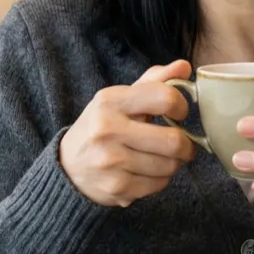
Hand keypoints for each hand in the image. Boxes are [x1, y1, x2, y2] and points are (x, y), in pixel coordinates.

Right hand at [58, 60, 197, 207]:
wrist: (68, 166)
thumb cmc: (101, 127)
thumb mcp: (120, 99)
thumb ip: (153, 82)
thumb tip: (184, 66)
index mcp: (110, 100)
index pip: (165, 98)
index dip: (182, 107)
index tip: (179, 114)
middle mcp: (107, 129)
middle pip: (173, 140)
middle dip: (186, 144)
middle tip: (182, 144)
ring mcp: (111, 161)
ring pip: (169, 165)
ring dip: (173, 163)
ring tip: (161, 158)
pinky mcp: (116, 187)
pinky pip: (159, 184)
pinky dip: (160, 179)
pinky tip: (148, 172)